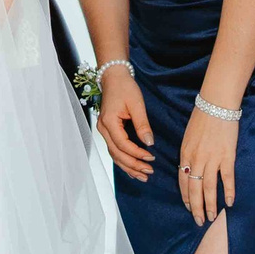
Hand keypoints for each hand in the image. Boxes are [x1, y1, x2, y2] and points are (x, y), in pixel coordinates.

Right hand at [96, 67, 157, 182]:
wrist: (113, 77)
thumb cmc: (125, 88)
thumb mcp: (137, 104)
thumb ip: (142, 124)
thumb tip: (149, 143)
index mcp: (109, 122)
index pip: (123, 145)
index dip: (137, 154)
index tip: (151, 157)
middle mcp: (103, 129)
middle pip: (117, 154)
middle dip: (133, 165)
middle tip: (149, 172)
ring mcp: (104, 130)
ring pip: (114, 154)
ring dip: (128, 166)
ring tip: (143, 176)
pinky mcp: (108, 131)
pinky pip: (114, 149)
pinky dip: (123, 160)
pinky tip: (132, 169)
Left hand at [177, 104, 236, 223]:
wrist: (216, 104)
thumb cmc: (201, 117)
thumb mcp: (188, 136)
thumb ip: (188, 153)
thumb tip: (188, 168)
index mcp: (185, 154)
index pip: (182, 181)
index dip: (186, 197)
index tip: (189, 208)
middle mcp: (196, 159)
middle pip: (194, 189)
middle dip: (196, 207)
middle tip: (199, 221)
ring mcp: (212, 158)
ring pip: (209, 188)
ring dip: (210, 205)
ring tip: (211, 217)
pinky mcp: (227, 156)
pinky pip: (227, 178)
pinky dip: (229, 192)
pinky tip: (229, 203)